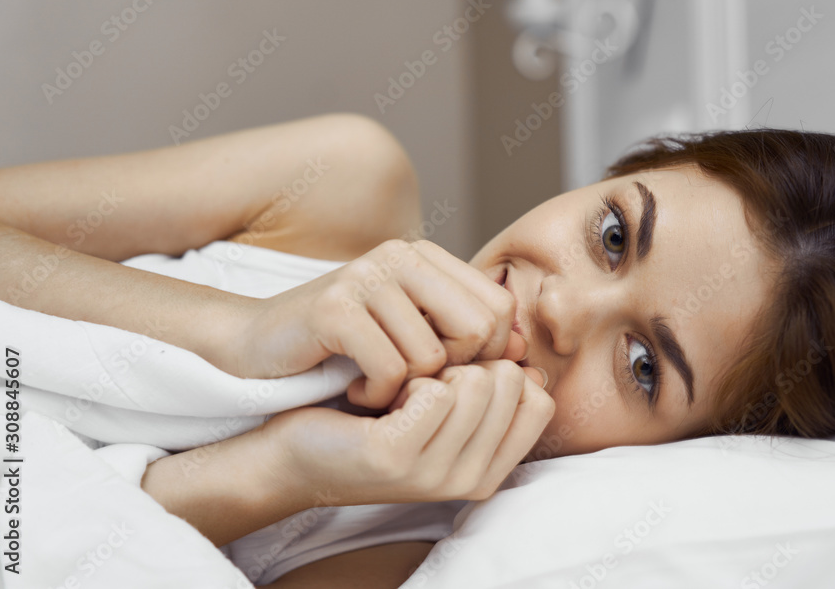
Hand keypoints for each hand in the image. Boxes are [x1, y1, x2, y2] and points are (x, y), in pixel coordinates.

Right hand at [229, 239, 527, 408]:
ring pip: (432, 355)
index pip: (497, 308)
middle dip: (453, 371)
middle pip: (478, 328)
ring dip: (407, 389)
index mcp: (424, 256)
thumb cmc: (342, 348)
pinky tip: (355, 387)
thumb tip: (521, 350)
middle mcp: (399, 254)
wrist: (258, 349)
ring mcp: (366, 275)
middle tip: (414, 384)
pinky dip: (376, 393)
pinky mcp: (334, 307)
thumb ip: (463, 336)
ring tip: (376, 383)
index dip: (483, 353)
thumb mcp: (410, 336)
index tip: (444, 374)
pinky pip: (390, 367)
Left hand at [262, 360, 553, 506]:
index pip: (539, 401)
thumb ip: (488, 388)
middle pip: (508, 384)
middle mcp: (468, 479)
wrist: (295, 450)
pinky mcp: (397, 456)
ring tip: (400, 385)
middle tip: (422, 378)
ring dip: (435, 367)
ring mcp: (434, 473)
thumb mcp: (440, 408)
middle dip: (467, 362)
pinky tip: (378, 394)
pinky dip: (406, 375)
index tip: (458, 374)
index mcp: (488, 469)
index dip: (503, 369)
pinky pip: (434, 391)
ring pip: (475, 383)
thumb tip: (525, 355)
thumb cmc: (374, 419)